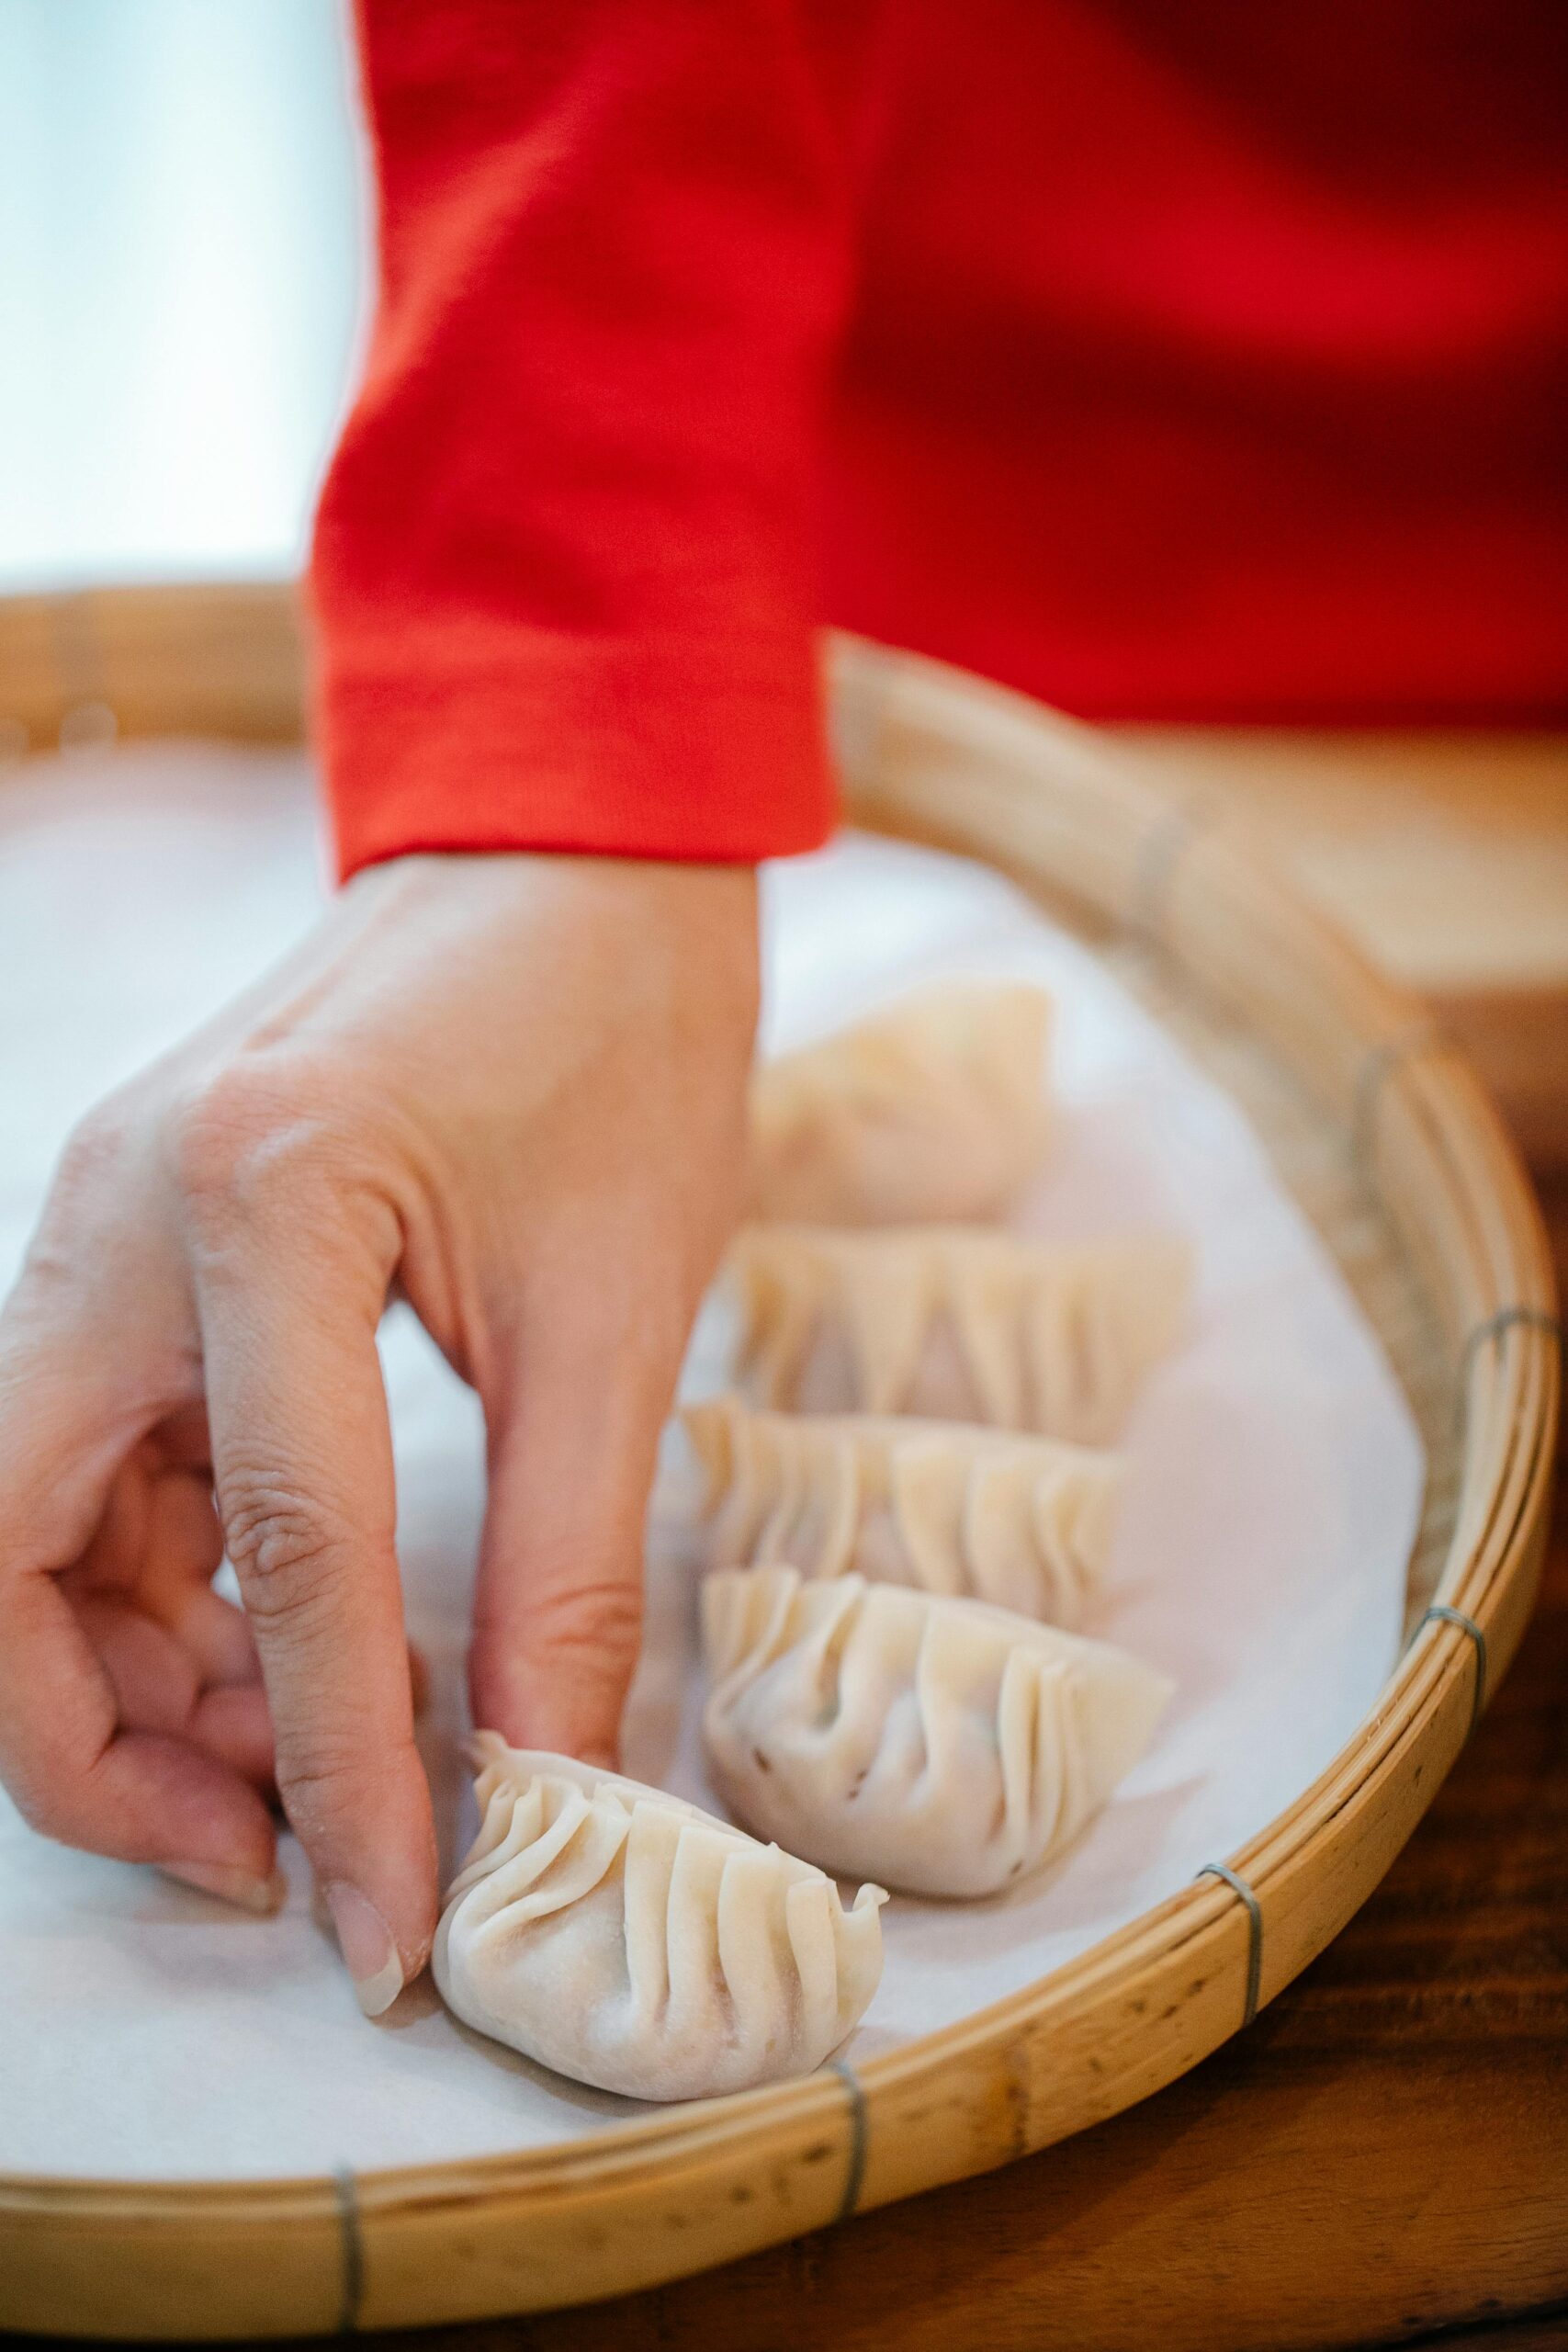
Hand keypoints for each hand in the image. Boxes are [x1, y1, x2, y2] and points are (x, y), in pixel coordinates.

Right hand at [0, 853, 757, 2011]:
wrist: (571, 859)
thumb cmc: (619, 1039)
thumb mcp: (619, 1313)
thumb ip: (564, 1566)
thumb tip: (539, 1789)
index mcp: (256, 1199)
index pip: (273, 1551)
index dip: (332, 1766)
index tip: (386, 1925)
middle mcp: (117, 1211)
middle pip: (1, 1546)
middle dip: (105, 1740)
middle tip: (273, 1849)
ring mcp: (98, 1222)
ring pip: (20, 1517)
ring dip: (130, 1670)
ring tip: (304, 1756)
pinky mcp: (129, 1245)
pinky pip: (87, 1456)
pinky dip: (160, 1578)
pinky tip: (286, 1638)